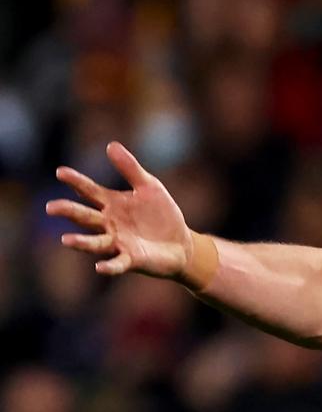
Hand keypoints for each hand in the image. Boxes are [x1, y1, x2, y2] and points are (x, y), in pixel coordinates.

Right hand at [46, 142, 193, 276]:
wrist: (181, 243)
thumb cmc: (161, 214)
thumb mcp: (149, 186)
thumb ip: (130, 168)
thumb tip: (110, 145)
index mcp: (111, 204)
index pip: (89, 191)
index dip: (76, 182)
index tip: (60, 172)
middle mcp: (109, 224)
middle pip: (85, 217)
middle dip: (69, 212)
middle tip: (51, 207)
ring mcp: (118, 243)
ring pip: (95, 243)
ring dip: (81, 242)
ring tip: (66, 240)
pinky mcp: (132, 259)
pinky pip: (117, 263)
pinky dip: (109, 266)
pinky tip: (100, 267)